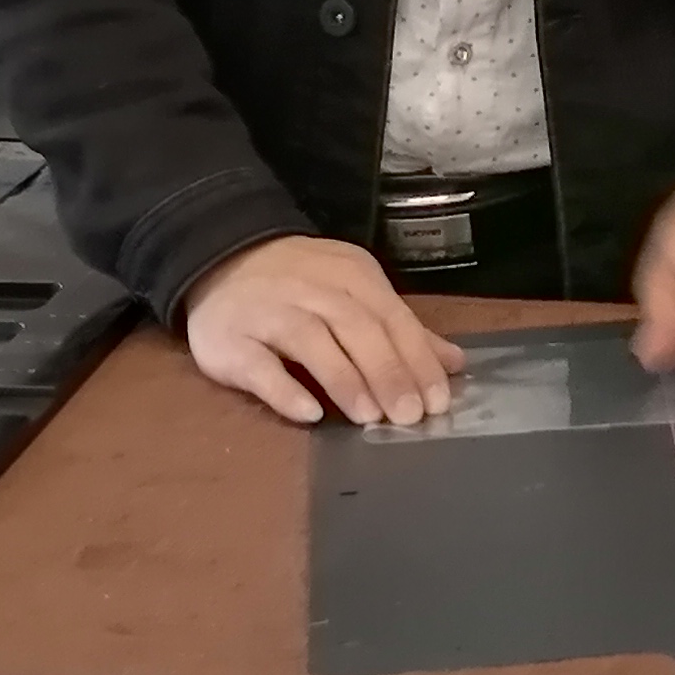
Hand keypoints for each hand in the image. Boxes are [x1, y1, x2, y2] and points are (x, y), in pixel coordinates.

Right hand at [181, 235, 463, 426]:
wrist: (221, 258)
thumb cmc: (301, 285)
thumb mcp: (356, 294)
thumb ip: (402, 330)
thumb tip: (454, 364)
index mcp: (351, 276)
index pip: (392, 318)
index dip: (416, 359)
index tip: (437, 402)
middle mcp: (311, 289)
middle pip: (356, 328)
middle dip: (387, 372)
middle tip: (408, 416)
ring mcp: (268, 312)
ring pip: (311, 342)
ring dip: (344, 379)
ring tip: (368, 417)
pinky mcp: (229, 339)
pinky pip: (259, 365)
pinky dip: (285, 389)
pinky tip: (309, 413)